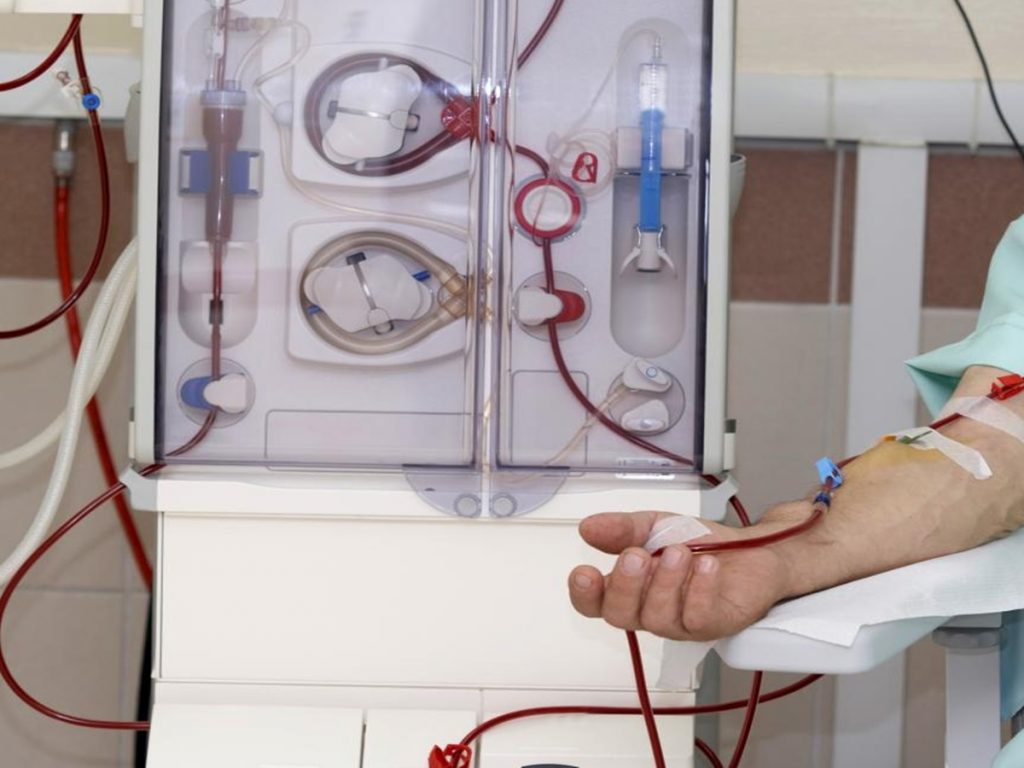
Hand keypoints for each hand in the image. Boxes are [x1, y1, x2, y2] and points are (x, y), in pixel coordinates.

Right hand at [567, 505, 806, 640]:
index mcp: (630, 588)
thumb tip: (588, 528)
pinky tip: (706, 565)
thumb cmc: (700, 543)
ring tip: (679, 551)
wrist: (753, 549)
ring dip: (666, 582)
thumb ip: (622, 529)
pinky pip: (697, 617)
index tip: (584, 572)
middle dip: (625, 585)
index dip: (584, 594)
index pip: (595, 603)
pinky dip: (699, 589)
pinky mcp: (711, 625)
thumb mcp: (656, 526)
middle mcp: (650, 611)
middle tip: (637, 555)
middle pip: (620, 616)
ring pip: (658, 618)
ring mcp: (680, 622)